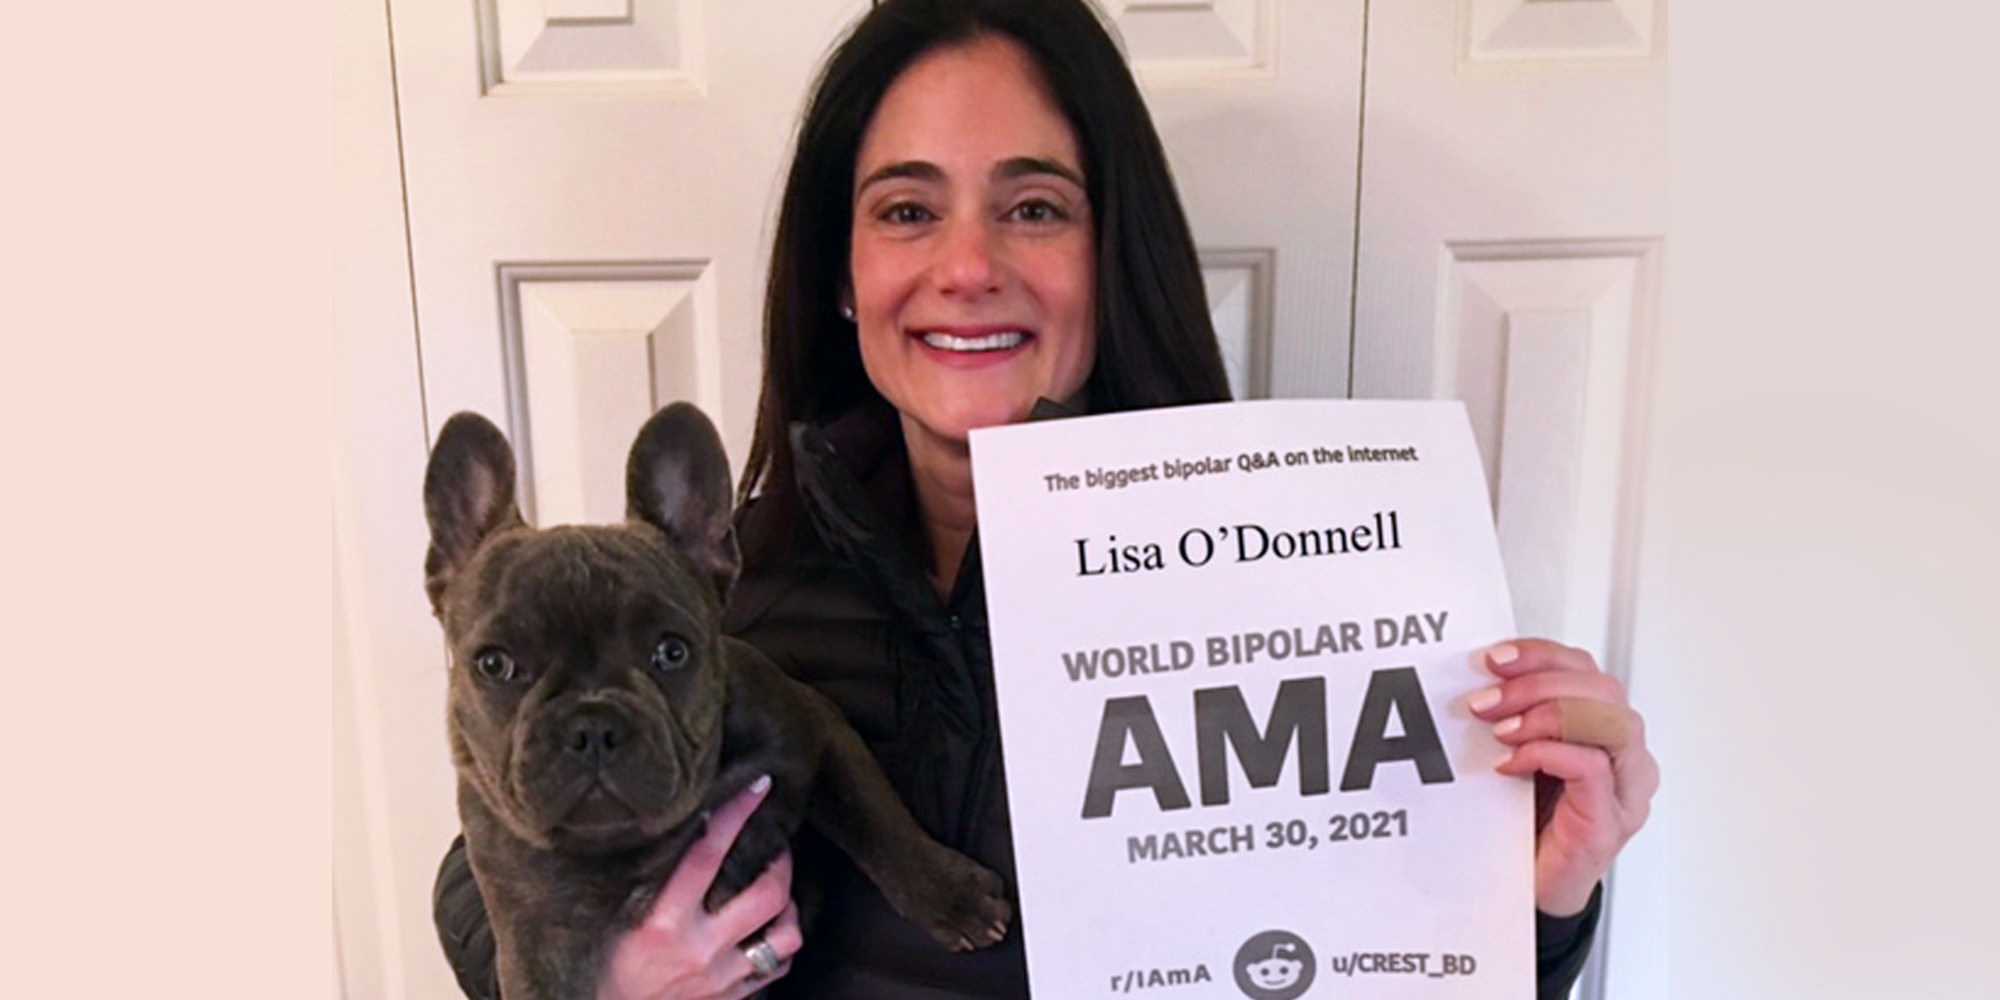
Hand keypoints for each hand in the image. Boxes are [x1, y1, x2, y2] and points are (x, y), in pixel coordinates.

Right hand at [597, 777, 803, 999]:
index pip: (708, 854)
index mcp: (664, 922)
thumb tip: (689, 828)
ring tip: (780, 891)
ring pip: (786, 933)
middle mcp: (700, 948)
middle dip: (781, 861)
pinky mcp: (736, 997)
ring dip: (790, 907)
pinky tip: (772, 931)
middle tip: (777, 845)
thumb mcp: (621, 919)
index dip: (736, 815)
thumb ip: (654, 881)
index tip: (758, 787)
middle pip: (767, 893)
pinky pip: (779, 966)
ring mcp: (724, 977)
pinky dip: (781, 944)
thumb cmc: (613, 967)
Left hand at [1469, 639, 1658, 916]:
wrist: (1530, 890)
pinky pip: (1593, 767)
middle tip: (1486, 701)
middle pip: (1602, 688)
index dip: (1541, 654)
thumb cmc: (1527, 824)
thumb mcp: (1518, 754)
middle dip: (1537, 683)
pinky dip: (1548, 753)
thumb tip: (1478, 679)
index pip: (1587, 669)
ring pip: (1610, 720)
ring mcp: (1625, 790)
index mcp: (1604, 730)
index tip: (1494, 659)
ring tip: (1500, 729)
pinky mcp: (1610, 821)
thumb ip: (1514, 716)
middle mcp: (1625, 756)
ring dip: (1546, 713)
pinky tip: (1511, 763)